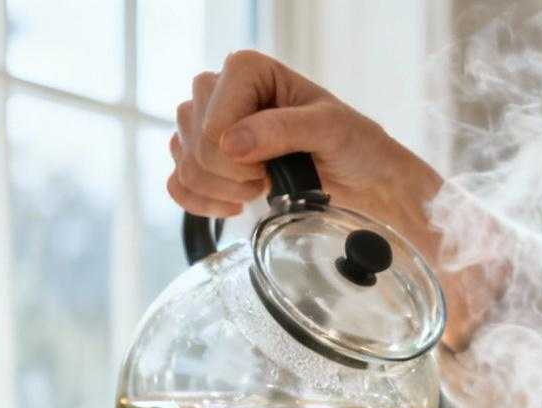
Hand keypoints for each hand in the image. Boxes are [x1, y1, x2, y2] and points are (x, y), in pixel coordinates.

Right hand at [169, 50, 499, 345]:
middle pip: (194, 145)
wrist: (364, 177)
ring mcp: (207, 124)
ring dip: (223, 190)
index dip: (240, 156)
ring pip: (184, 165)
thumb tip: (229, 142)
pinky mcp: (204, 158)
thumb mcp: (329, 128)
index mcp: (246, 70)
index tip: (276, 162)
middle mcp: (219, 90)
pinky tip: (235, 204)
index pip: (212, 123)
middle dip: (234, 175)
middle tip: (272, 176)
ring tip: (262, 185)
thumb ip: (282, 130)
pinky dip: (202, 203)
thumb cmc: (354, 143)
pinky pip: (177, 184)